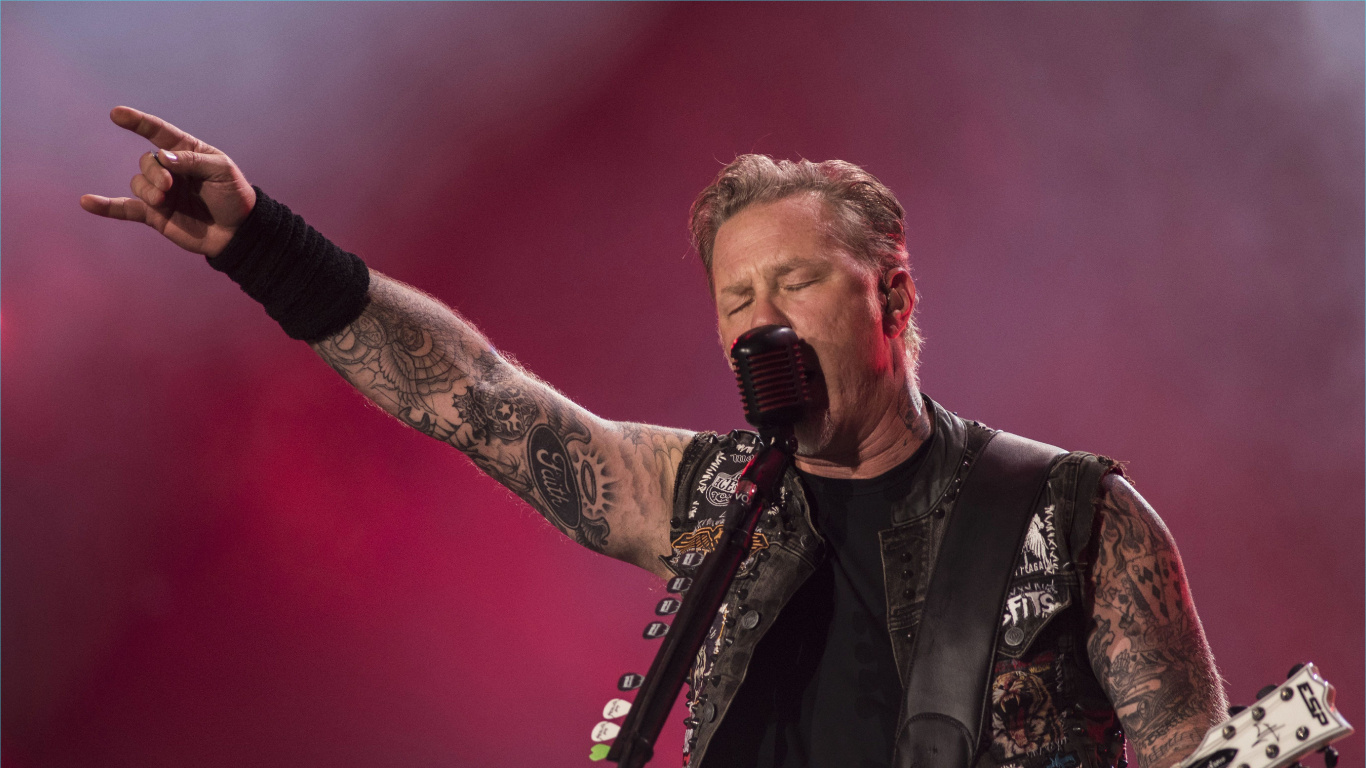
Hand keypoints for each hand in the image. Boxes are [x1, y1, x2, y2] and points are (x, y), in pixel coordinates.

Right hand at [79, 106, 256, 257]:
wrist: (239, 232)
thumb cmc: (234, 195)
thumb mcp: (221, 171)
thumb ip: (192, 161)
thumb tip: (161, 157)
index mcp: (186, 152)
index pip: (159, 133)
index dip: (139, 122)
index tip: (117, 114)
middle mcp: (170, 170)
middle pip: (147, 161)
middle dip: (154, 172)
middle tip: (169, 186)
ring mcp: (161, 192)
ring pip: (139, 183)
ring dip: (148, 189)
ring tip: (163, 200)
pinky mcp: (156, 215)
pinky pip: (126, 209)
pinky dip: (107, 207)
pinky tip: (87, 202)